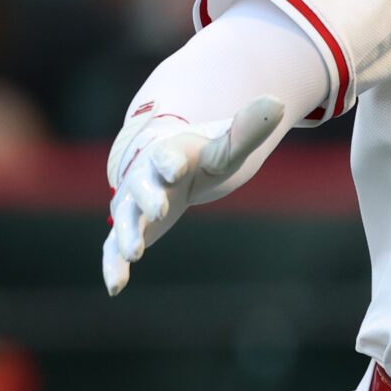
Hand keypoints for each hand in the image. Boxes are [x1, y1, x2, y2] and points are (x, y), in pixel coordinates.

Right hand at [100, 95, 285, 294]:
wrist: (167, 162)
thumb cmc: (198, 153)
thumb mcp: (224, 146)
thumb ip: (247, 130)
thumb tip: (277, 104)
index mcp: (168, 154)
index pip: (166, 155)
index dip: (169, 160)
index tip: (175, 167)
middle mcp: (144, 178)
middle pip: (142, 187)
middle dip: (148, 198)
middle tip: (157, 210)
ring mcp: (132, 204)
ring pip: (126, 220)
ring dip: (128, 235)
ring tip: (135, 254)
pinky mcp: (130, 228)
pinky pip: (113, 248)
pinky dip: (112, 265)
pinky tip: (115, 287)